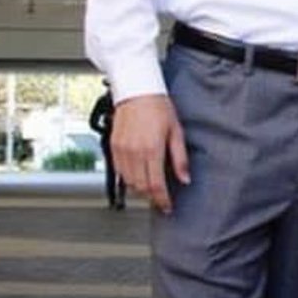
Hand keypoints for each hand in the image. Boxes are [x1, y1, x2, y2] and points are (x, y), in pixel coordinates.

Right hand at [111, 94, 189, 214]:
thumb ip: (180, 159)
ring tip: (150, 190)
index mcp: (152, 150)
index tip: (167, 206)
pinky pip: (119, 171)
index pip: (156, 185)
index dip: (162, 200)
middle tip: (161, 200)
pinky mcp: (113, 147)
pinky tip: (137, 178)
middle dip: (152, 198)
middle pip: (141, 187)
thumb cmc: (158, 107)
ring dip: (140, 190)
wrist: (137, 91)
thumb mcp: (176, 132)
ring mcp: (121, 150)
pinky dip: (128, 179)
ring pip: (128, 182)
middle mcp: (134, 153)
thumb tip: (185, 178)